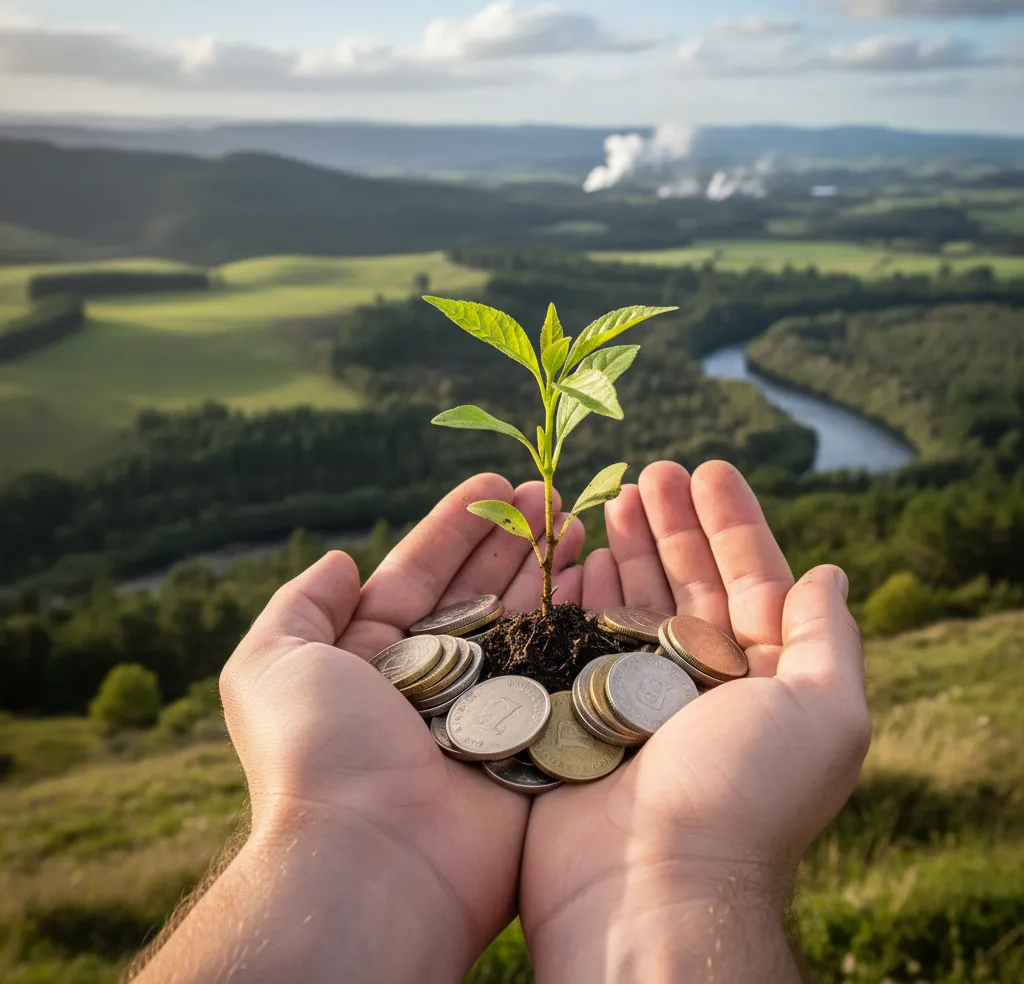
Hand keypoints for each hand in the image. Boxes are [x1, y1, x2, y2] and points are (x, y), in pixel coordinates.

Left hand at [135, 473, 585, 983]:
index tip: (495, 485)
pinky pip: (560, 673)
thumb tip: (339, 559)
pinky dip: (580, 626)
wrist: (374, 861)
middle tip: (550, 496)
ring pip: (524, 626)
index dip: (456, 528)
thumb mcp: (271, 664)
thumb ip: (300, 605)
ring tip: (578, 523)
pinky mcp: (531, 743)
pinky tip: (600, 581)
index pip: (420, 576)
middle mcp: (433, 682)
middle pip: (480, 593)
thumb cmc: (318, 753)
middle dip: (513, 541)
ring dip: (549, 573)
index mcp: (374, 660)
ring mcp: (486, 713)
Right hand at [520, 461, 871, 982]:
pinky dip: (585, 591)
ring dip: (628, 546)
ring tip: (614, 496)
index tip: (708, 470)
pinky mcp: (585, 710)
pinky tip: (581, 553)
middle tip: (651, 469)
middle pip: (689, 583)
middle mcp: (704, 684)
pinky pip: (585, 636)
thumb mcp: (823, 712)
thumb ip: (828, 640)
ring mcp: (641, 697)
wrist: (646, 886)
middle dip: (673, 524)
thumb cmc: (743, 795)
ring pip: (635, 603)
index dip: (733, 523)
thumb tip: (829, 575)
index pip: (753, 580)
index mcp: (765, 680)